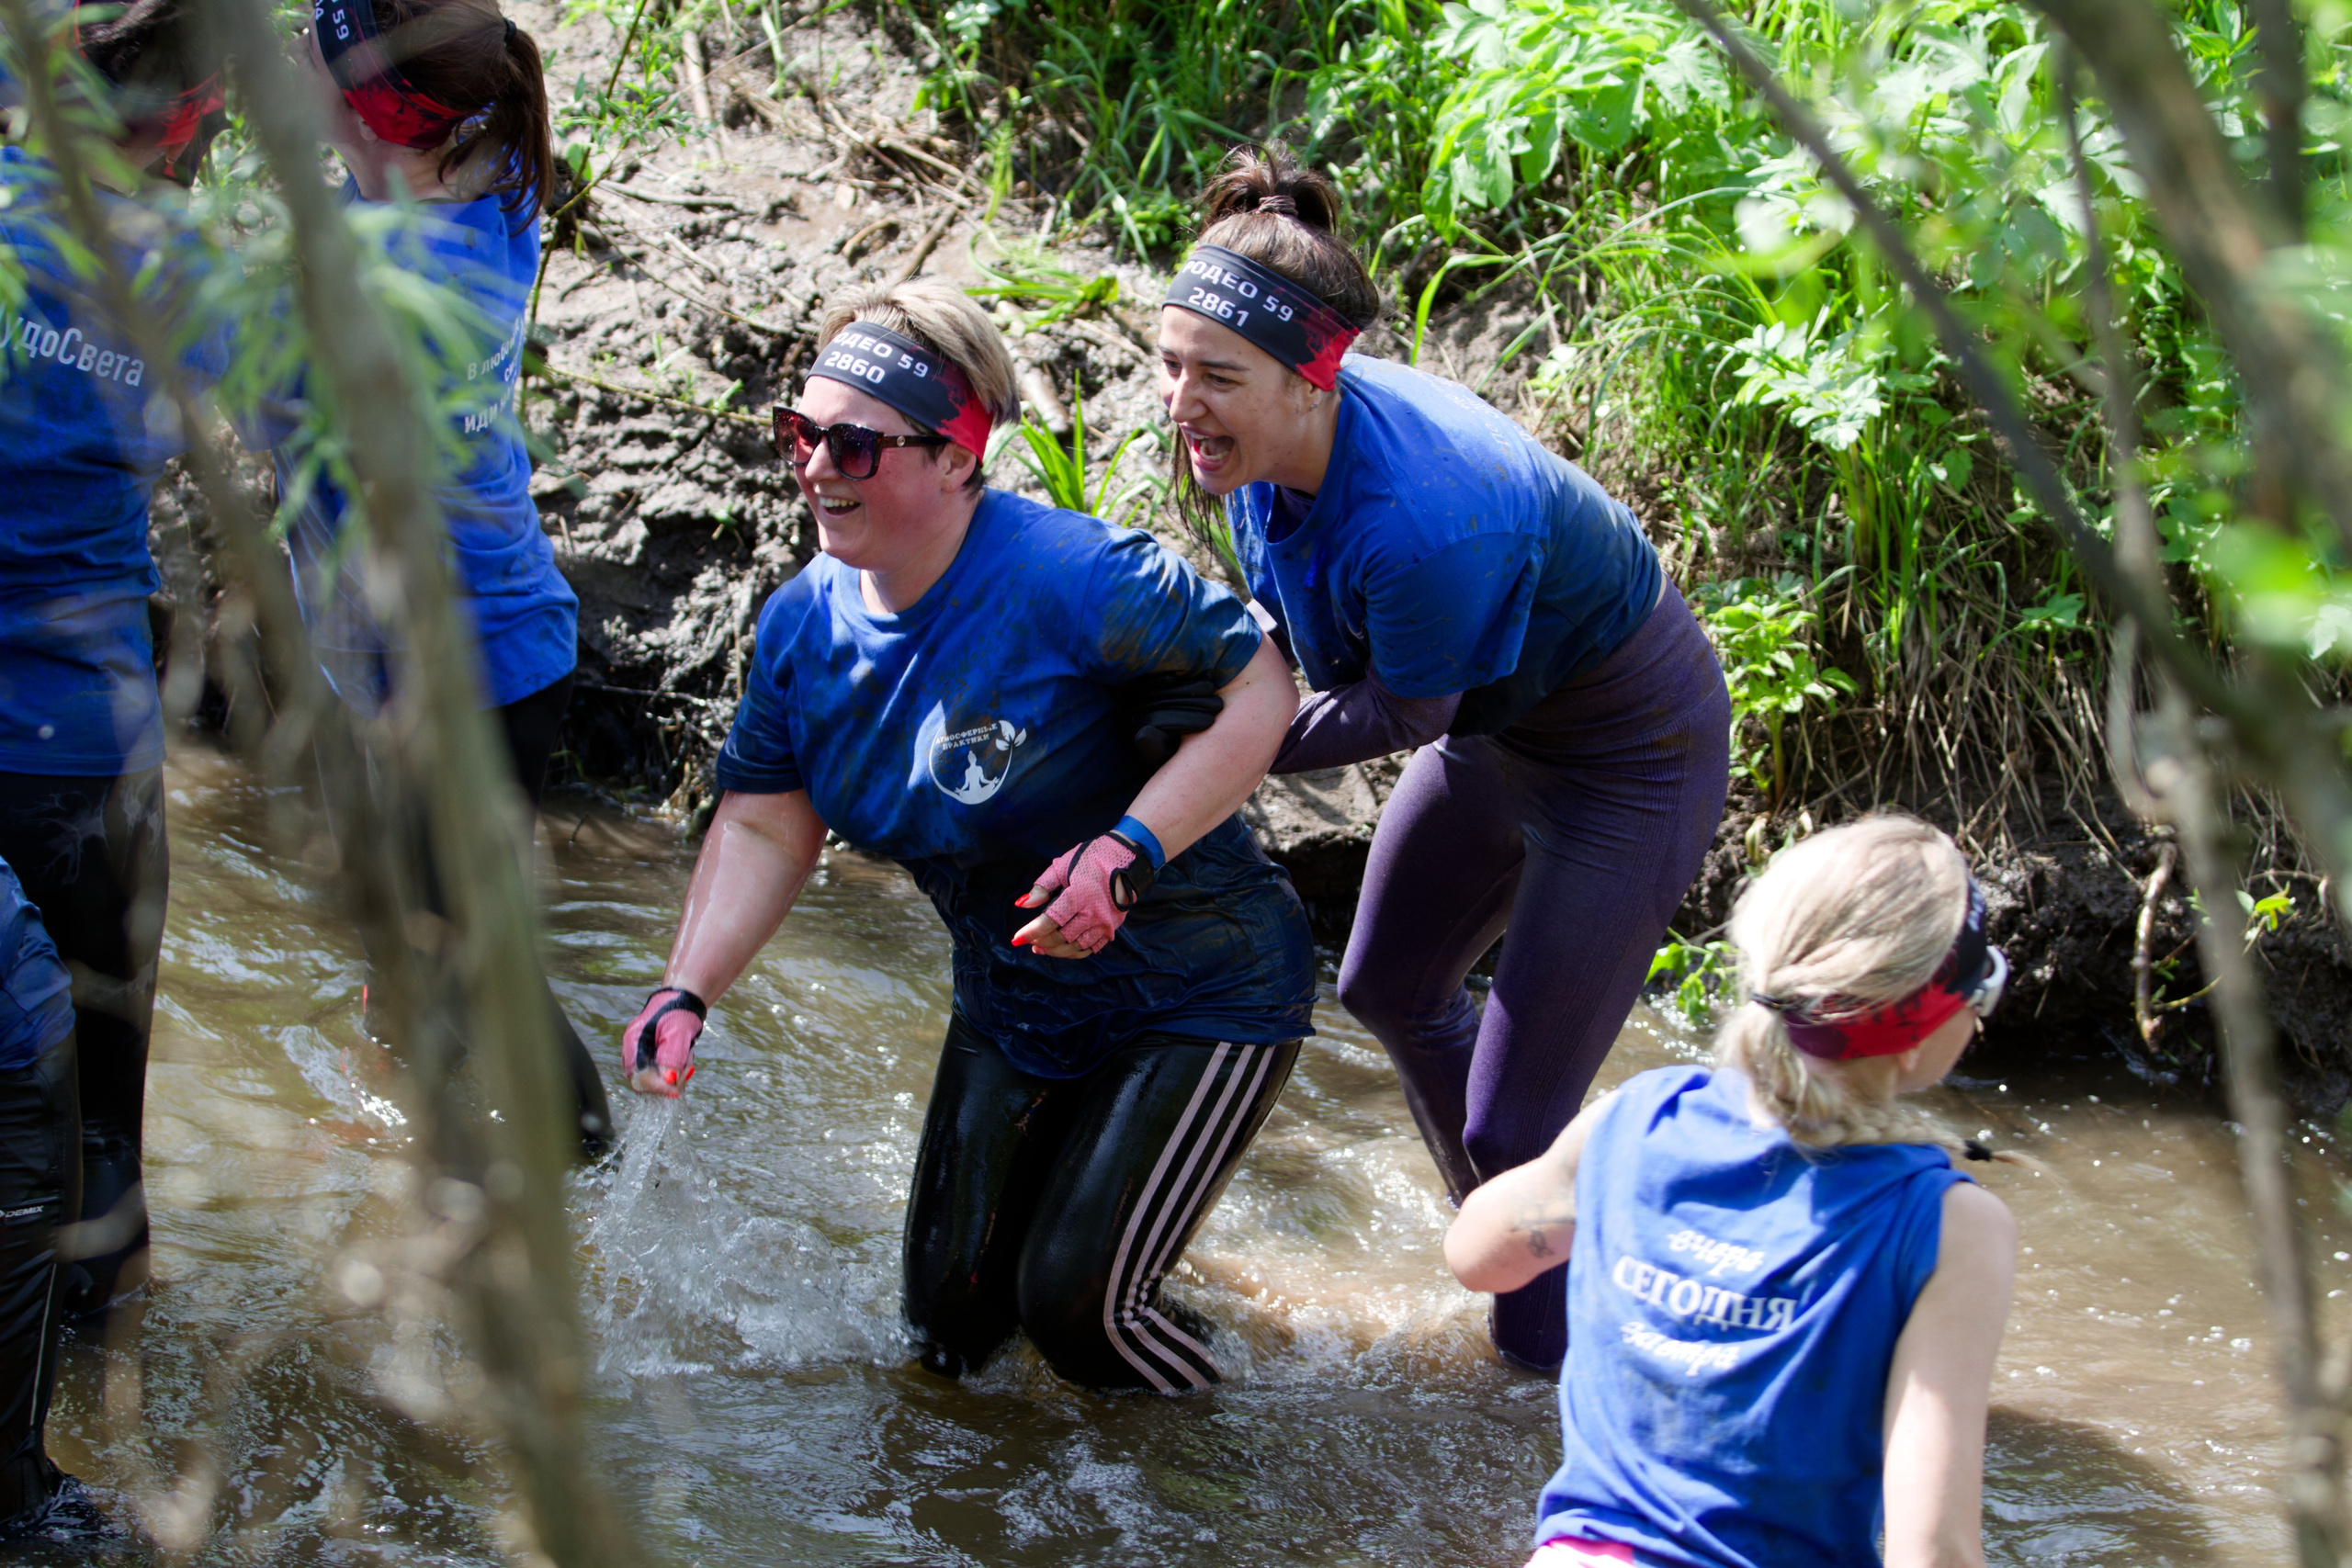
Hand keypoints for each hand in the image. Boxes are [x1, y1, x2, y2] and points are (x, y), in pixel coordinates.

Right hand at [622, 986, 706, 1096]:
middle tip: (688, 1069)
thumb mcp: (678, 1032)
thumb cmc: (680, 1010)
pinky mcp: (653, 1056)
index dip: (658, 1087)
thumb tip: (668, 1081)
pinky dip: (677, 1070)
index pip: (638, 1078)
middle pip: (646, 1082)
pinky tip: (686, 1057)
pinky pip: (663, 1073)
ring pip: (657, 1080)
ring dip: (676, 1075)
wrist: (685, 997)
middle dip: (669, 1081)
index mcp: (633, 1042)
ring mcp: (642, 1054)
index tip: (676, 1089)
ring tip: (689, 1057)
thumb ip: (672, 1056)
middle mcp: (634, 1050)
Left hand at [1011, 833, 1153, 956]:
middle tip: (1029, 941)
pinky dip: (1074, 952)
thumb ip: (1042, 886)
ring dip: (1056, 950)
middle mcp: (1093, 913)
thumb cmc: (1093, 857)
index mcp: (1079, 895)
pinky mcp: (1113, 928)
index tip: (1017, 938)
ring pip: (1075, 947)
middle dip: (1041, 942)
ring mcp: (1105, 923)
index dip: (1031, 932)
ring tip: (1041, 948)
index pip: (1050, 921)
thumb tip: (1023, 904)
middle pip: (1061, 937)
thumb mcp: (1064, 865)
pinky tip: (1063, 948)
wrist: (1129, 858)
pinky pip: (1091, 948)